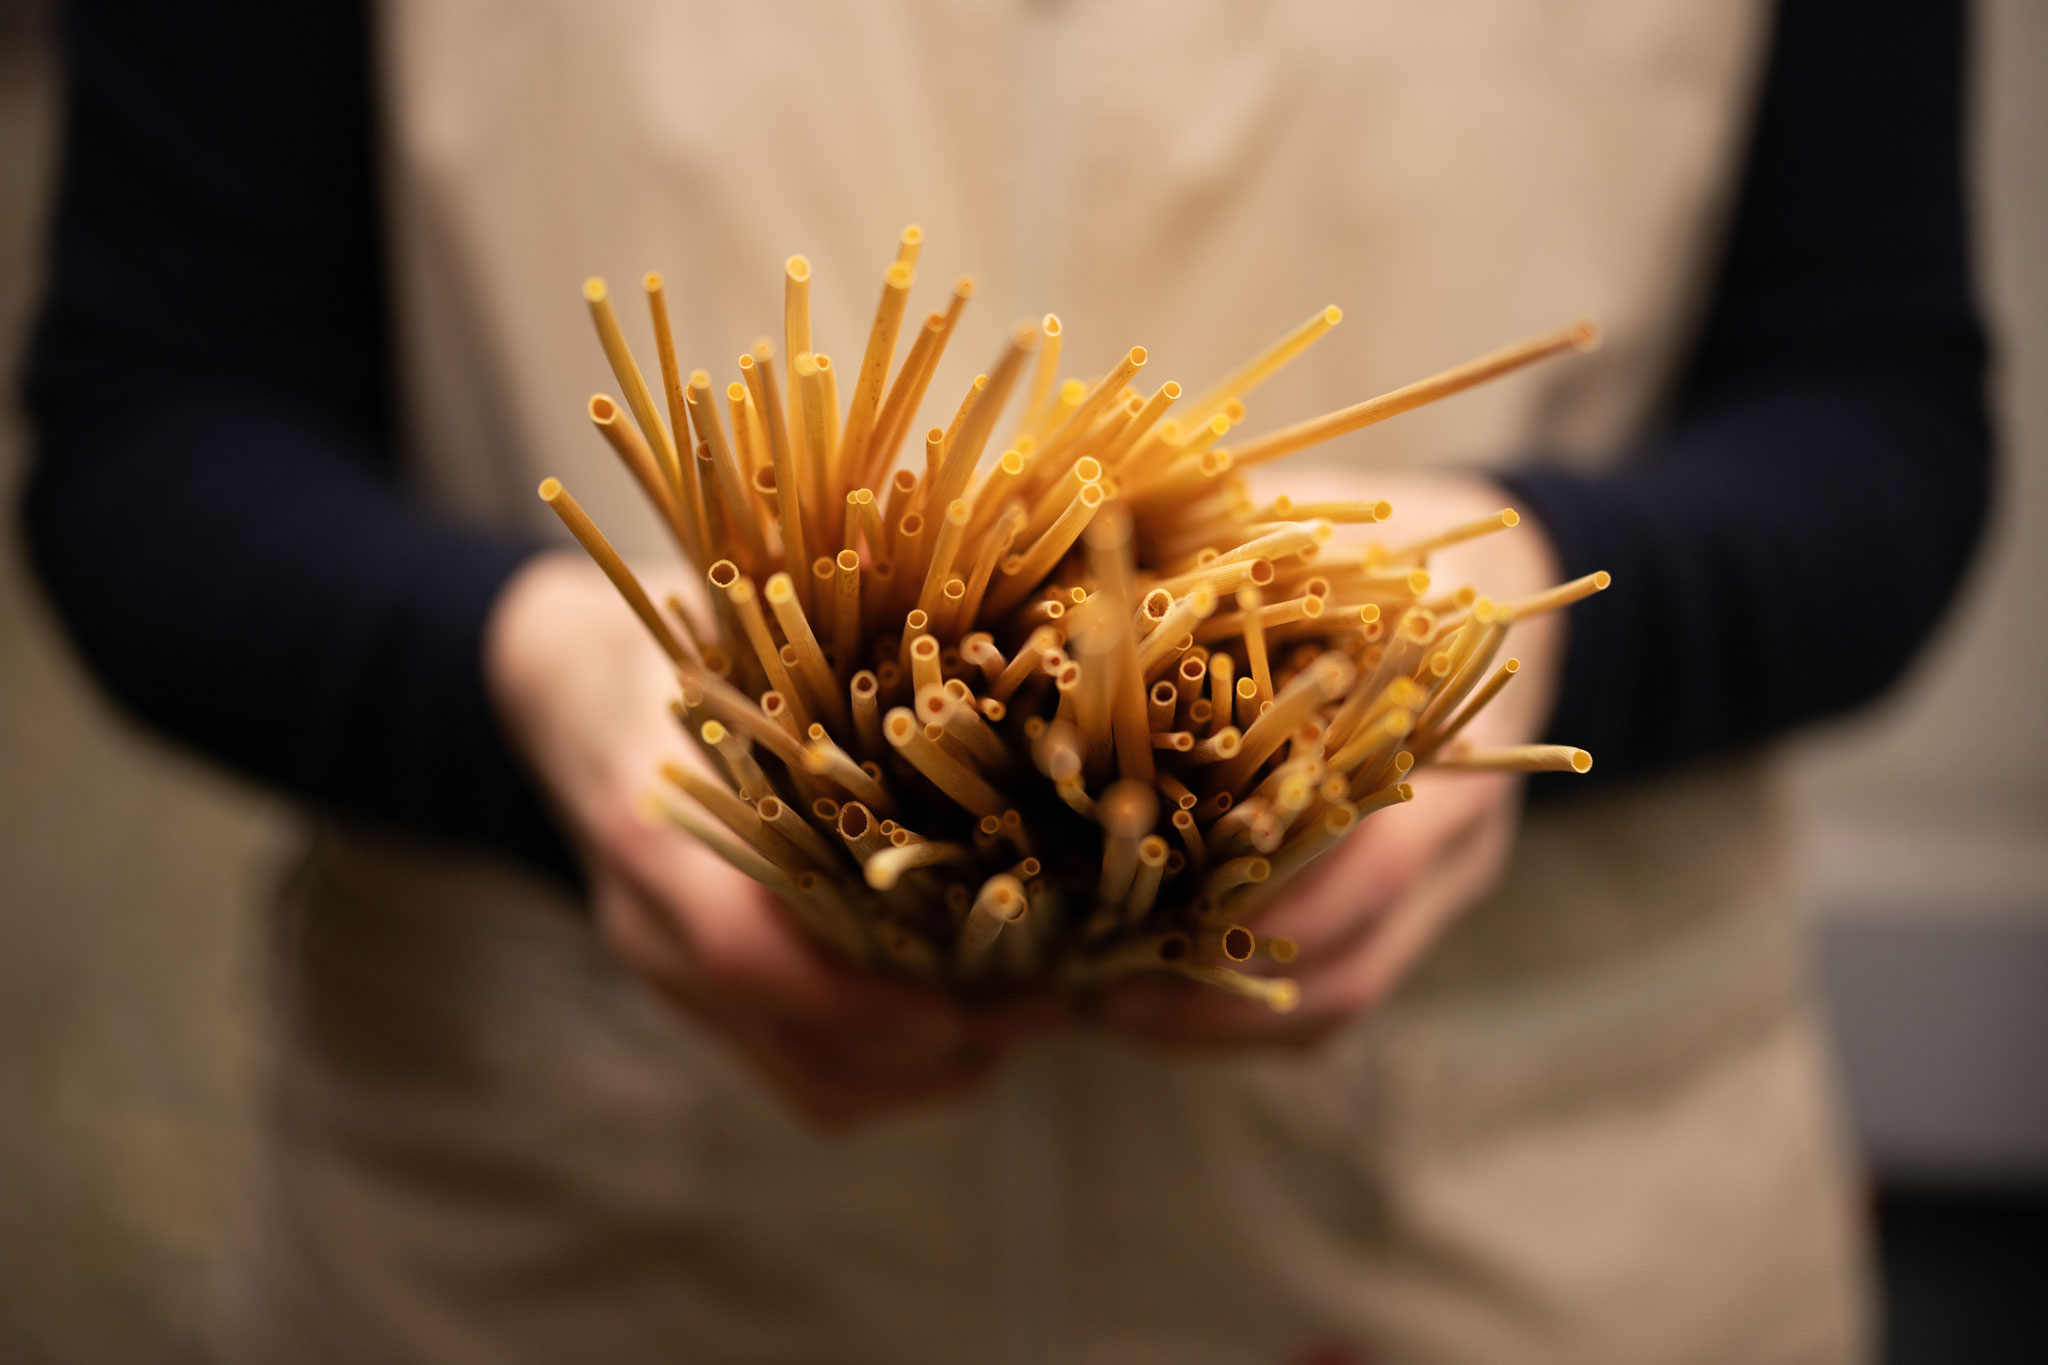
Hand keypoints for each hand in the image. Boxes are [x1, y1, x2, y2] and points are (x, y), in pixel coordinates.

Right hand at [486, 553, 1038, 1123]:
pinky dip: (893, 1063)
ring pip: (811, 1080)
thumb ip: (814, 635)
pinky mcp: (701, 991)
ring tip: (1027, 1016)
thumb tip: (948, 609)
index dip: (873, 1000)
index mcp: (648, 830)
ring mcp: (670, 972)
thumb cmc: (665, 633)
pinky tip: (967, 1018)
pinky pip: (800, 1068)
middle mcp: (651, 926)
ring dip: (928, 1067)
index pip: (750, 959)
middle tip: (1053, 1001)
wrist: (561, 681)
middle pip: (801, 1052)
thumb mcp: (724, 619)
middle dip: (939, 1046)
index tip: (985, 995)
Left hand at [1094, 472, 1566, 1046]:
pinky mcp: (1407, 902)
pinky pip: (1337, 984)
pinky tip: (1149, 995)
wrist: (1507, 581)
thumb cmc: (1391, 548)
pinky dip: (1248, 1004)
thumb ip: (1237, 553)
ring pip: (1341, 995)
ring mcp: (1442, 882)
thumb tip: (1092, 555)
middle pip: (1346, 963)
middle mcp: (1457, 835)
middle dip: (1210, 996)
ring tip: (1098, 1008)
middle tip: (1082, 992)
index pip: (1360, 868)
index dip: (1244, 911)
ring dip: (1219, 1019)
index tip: (1124, 920)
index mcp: (1445, 743)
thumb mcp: (1331, 534)